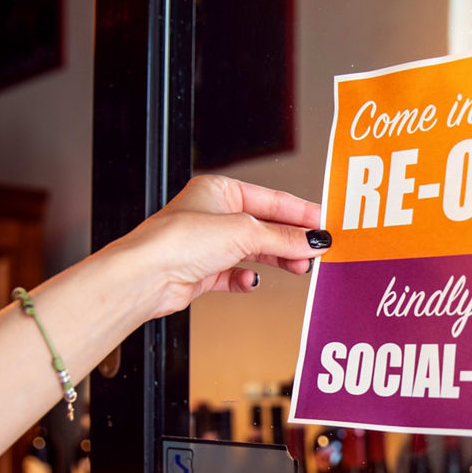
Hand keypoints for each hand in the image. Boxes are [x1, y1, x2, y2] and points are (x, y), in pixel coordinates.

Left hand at [110, 174, 329, 318]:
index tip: (326, 223)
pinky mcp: (202, 272)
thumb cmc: (178, 241)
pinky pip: (234, 275)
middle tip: (317, 251)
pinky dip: (246, 279)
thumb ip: (283, 237)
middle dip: (291, 241)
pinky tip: (252, 282)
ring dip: (277, 261)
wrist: (145, 277)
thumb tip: (314, 239)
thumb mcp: (243, 232)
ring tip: (299, 268)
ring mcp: (207, 245)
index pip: (271, 200)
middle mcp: (212, 215)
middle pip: (265, 227)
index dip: (301, 213)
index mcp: (219, 191)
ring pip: (254, 252)